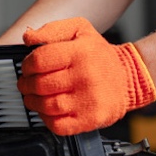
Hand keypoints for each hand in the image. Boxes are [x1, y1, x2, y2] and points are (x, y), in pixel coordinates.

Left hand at [18, 17, 155, 135]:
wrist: (128, 77)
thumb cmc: (99, 55)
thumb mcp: (80, 29)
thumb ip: (52, 30)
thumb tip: (28, 37)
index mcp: (80, 52)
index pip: (39, 60)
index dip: (26, 65)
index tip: (27, 68)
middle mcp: (85, 76)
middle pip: (40, 84)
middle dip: (26, 85)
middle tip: (27, 84)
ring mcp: (89, 100)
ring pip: (47, 106)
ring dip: (33, 102)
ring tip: (34, 97)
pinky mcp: (91, 119)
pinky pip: (58, 125)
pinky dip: (46, 119)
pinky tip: (48, 110)